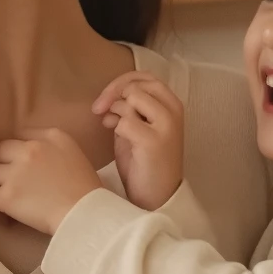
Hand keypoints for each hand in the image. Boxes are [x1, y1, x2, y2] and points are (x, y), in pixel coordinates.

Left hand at [0, 130, 105, 233]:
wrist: (87, 214)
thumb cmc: (86, 188)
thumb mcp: (73, 152)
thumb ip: (51, 143)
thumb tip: (27, 146)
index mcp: (49, 136)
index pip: (17, 135)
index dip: (13, 151)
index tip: (17, 163)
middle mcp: (30, 149)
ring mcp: (16, 173)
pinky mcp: (7, 197)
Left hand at [93, 71, 184, 211]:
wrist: (157, 197)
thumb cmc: (144, 163)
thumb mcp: (137, 127)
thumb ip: (128, 108)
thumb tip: (108, 97)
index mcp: (171, 105)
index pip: (145, 77)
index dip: (120, 83)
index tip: (104, 100)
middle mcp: (174, 111)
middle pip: (137, 84)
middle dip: (112, 93)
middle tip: (99, 109)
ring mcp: (166, 125)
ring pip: (131, 99)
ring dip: (116, 112)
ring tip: (114, 128)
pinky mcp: (154, 141)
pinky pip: (125, 121)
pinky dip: (116, 129)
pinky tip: (117, 139)